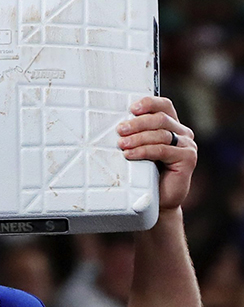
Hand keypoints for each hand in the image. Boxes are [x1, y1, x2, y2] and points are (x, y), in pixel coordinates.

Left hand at [116, 96, 196, 211]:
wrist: (158, 203)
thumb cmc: (148, 177)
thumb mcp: (142, 151)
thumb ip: (138, 136)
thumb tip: (119, 125)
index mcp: (174, 127)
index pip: (164, 106)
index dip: (149, 103)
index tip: (131, 108)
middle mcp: (184, 134)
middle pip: (161, 119)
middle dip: (138, 123)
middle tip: (120, 130)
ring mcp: (187, 146)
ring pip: (160, 134)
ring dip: (138, 138)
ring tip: (121, 144)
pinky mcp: (187, 159)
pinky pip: (162, 150)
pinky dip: (144, 150)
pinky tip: (130, 154)